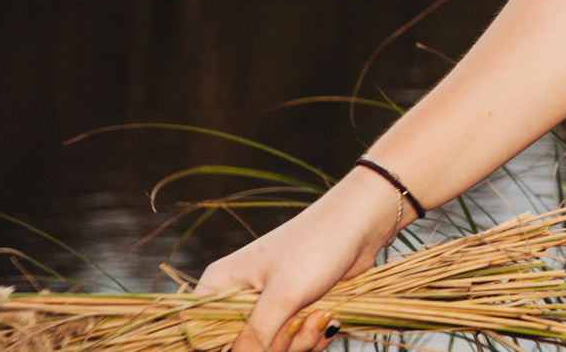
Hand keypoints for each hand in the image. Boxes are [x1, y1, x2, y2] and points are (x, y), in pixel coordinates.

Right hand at [196, 167, 406, 351]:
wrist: (363, 225)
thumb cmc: (317, 247)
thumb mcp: (282, 296)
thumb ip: (255, 337)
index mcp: (219, 287)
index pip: (202, 338)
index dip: (228, 348)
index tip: (260, 342)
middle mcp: (237, 299)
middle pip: (242, 349)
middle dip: (276, 346)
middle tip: (298, 322)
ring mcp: (267, 306)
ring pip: (272, 349)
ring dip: (301, 343)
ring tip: (322, 314)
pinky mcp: (293, 312)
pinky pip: (294, 344)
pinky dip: (313, 338)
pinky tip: (329, 318)